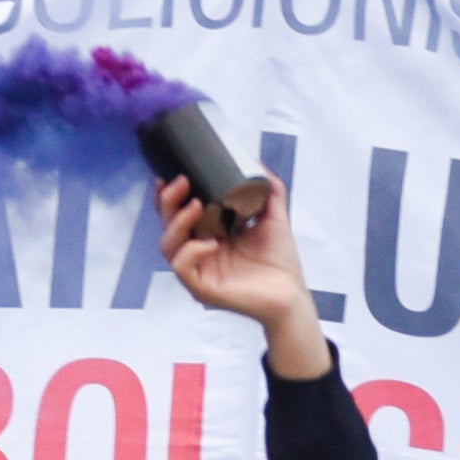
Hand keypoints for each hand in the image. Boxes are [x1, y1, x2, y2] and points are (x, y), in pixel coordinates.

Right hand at [163, 179, 325, 380]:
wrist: (292, 294)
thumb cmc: (280, 263)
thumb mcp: (274, 219)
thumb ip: (270, 192)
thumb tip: (259, 164)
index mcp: (207, 235)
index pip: (178, 214)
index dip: (170, 196)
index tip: (177, 173)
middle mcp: (197, 252)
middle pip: (167, 225)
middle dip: (168, 201)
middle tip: (182, 181)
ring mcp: (197, 270)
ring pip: (168, 245)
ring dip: (177, 222)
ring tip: (196, 206)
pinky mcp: (201, 288)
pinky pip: (181, 268)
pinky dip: (191, 251)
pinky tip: (210, 243)